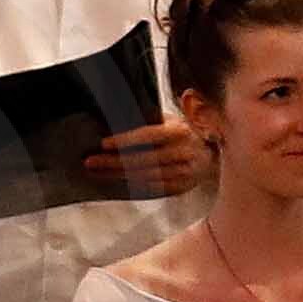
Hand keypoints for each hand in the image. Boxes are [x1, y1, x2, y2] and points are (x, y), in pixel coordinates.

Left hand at [79, 117, 213, 196]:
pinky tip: (116, 180)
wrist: (211, 154)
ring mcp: (184, 172)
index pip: (148, 136)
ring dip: (117, 174)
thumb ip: (152, 118)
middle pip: (142, 159)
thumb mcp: (173, 120)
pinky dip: (131, 184)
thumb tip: (120, 114)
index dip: (124, 140)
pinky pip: (151, 188)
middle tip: (91, 161)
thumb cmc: (185, 133)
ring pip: (144, 175)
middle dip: (113, 161)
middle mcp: (184, 152)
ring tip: (97, 171)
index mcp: (181, 131)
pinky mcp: (180, 187)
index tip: (103, 143)